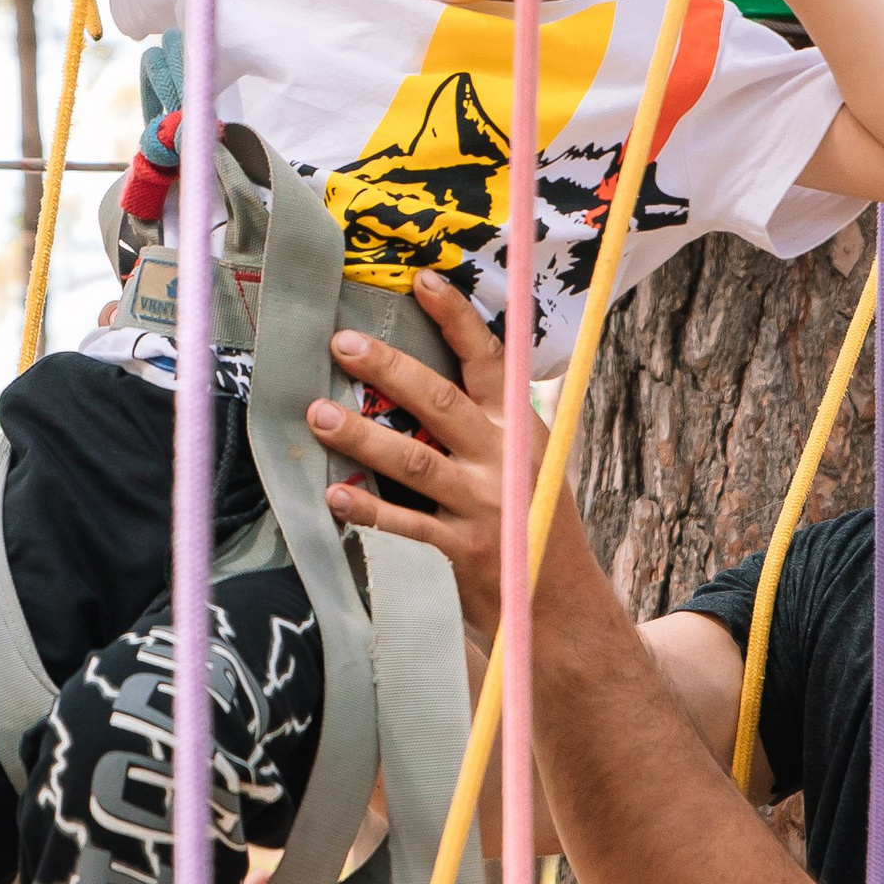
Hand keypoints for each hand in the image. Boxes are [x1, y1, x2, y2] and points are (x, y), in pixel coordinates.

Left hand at [305, 274, 516, 642]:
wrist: (564, 603)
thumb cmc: (530, 519)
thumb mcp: (525, 459)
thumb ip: (485, 422)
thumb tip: (420, 376)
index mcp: (519, 426)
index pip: (489, 360)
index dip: (456, 318)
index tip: (422, 280)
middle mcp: (504, 458)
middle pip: (441, 402)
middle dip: (390, 369)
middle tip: (343, 343)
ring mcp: (485, 504)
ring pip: (415, 460)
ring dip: (363, 437)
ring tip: (319, 415)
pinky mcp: (466, 548)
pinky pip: (408, 524)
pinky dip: (369, 509)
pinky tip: (334, 494)